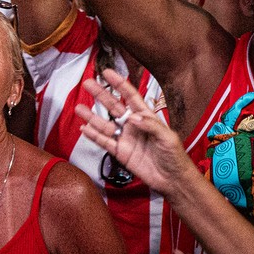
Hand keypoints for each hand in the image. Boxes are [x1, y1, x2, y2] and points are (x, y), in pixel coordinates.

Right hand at [76, 69, 193, 194]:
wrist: (173, 180)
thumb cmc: (175, 156)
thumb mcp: (168, 137)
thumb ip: (150, 125)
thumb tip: (132, 118)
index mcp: (146, 117)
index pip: (130, 96)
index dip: (119, 84)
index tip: (107, 73)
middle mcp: (133, 125)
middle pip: (113, 107)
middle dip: (100, 95)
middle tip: (88, 83)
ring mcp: (125, 139)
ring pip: (105, 124)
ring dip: (91, 116)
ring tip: (78, 108)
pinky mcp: (121, 153)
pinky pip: (105, 142)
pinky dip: (93, 136)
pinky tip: (84, 128)